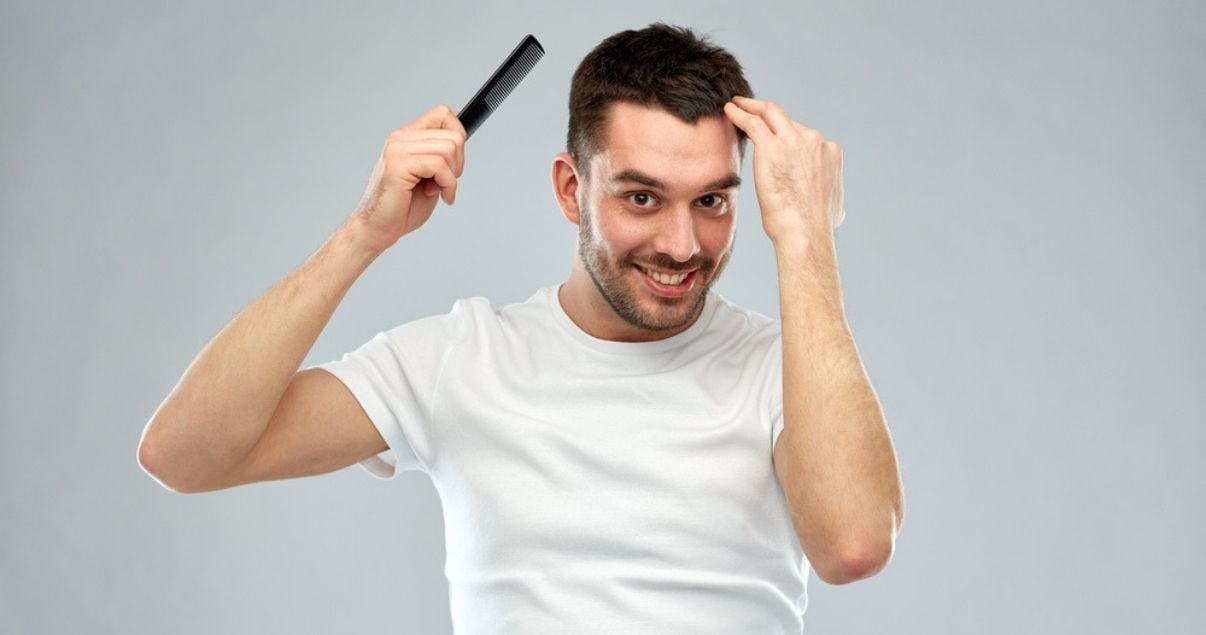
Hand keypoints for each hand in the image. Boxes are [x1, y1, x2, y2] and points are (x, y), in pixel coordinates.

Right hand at [351, 104, 467, 251]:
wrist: (377, 228)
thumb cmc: (402, 207)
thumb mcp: (429, 175)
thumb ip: (441, 155)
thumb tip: (461, 137)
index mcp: (407, 137)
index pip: (444, 114)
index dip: (458, 135)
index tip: (453, 162)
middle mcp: (400, 138)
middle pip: (453, 135)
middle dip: (459, 164)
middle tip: (443, 182)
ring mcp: (397, 149)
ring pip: (449, 149)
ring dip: (451, 176)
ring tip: (436, 190)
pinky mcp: (398, 165)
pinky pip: (439, 166)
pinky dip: (447, 185)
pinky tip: (437, 196)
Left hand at [723, 96, 844, 244]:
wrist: (805, 232)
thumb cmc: (815, 228)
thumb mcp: (835, 208)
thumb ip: (832, 197)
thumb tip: (836, 210)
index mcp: (829, 152)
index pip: (803, 136)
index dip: (785, 134)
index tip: (772, 135)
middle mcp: (814, 141)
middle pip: (786, 119)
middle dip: (768, 112)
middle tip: (751, 107)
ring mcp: (794, 141)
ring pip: (769, 113)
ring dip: (751, 106)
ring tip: (737, 104)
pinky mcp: (771, 147)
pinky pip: (752, 122)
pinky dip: (740, 113)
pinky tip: (729, 110)